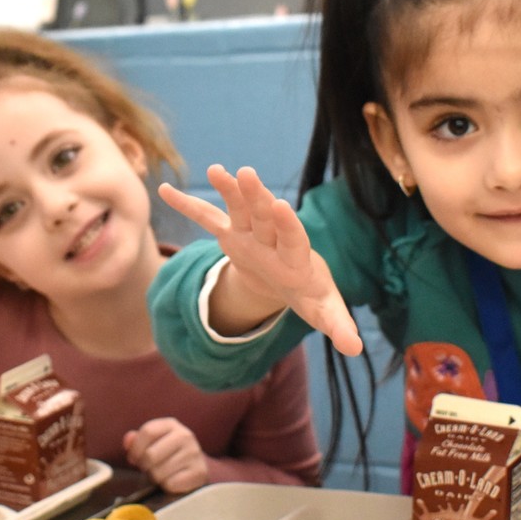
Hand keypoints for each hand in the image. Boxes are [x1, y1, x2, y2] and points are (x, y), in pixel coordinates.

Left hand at [123, 418, 208, 493]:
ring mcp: (194, 453)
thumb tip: (128, 440)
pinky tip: (173, 480)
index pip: (147, 432)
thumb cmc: (166, 456)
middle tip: (151, 468)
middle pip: (150, 455)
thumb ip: (136, 440)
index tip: (134, 458)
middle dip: (145, 466)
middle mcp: (185, 436)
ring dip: (156, 478)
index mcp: (171, 425)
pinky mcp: (199, 472)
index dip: (135, 448)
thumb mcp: (151, 443)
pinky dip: (168, 486)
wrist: (192, 469)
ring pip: (159, 472)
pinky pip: (171, 484)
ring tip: (163, 474)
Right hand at [158, 164, 362, 355]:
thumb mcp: (324, 312)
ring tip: (216, 171)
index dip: (287, 224)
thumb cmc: (310, 294)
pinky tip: (165, 191)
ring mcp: (250, 235)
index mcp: (296, 257)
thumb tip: (355, 348)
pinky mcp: (230, 236)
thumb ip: (339, 326)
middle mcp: (273, 240)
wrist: (292, 278)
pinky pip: (207, 219)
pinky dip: (188, 206)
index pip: (292, 238)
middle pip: (265, 216)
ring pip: (239, 209)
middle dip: (256, 197)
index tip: (282, 205)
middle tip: (247, 174)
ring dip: (228, 190)